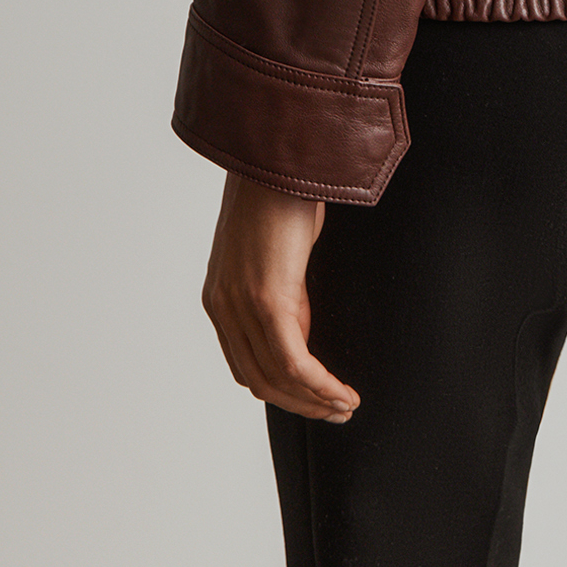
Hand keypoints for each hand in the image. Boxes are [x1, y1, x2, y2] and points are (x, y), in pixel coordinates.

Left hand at [201, 169, 360, 421]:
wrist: (279, 155)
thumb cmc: (283, 193)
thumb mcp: (276, 253)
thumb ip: (280, 291)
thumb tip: (299, 327)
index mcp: (219, 297)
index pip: (246, 365)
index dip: (282, 390)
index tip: (317, 396)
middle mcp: (222, 307)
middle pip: (259, 381)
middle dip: (302, 404)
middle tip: (338, 411)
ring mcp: (241, 305)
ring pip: (277, 380)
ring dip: (316, 401)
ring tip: (347, 406)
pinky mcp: (268, 299)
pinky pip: (294, 362)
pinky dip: (321, 385)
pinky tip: (344, 392)